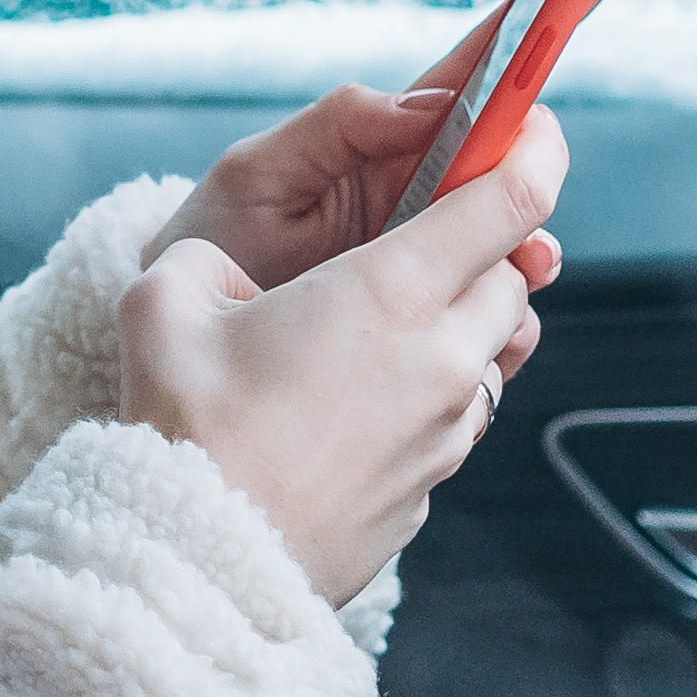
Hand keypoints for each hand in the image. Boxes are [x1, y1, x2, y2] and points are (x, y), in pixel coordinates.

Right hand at [114, 145, 557, 610]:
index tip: (528, 123)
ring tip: (368, 331)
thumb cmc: (180, 432)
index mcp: (390, 293)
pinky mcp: (428, 492)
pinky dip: (422, 398)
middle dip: (477, 245)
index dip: (533, 145)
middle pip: (512, 274)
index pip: (515, 198)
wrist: (194, 573)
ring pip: (489, 351)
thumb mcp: (163, 302)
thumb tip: (225, 276)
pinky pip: (453, 420)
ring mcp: (444, 435)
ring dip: (453, 326)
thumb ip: (207, 261)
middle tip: (414, 235)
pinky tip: (344, 409)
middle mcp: (441, 361)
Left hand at [153, 8, 571, 300]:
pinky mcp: (436, 315)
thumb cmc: (214, 244)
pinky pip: (497, 312)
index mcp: (391, 139)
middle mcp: (426, 192)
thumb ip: (337, 125)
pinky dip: (508, 318)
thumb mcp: (256, 172)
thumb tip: (432, 100)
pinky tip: (490, 331)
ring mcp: (434, 253)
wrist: (193, 352)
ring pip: (518, 239)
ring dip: (527, 250)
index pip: (479, 70)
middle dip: (538, 168)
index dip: (538, 18)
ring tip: (512, 267)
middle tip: (523, 197)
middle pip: (515, 158)